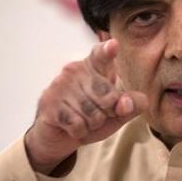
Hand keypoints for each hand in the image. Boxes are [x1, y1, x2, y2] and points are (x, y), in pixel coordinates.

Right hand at [25, 39, 146, 174]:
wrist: (60, 135)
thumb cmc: (92, 118)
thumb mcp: (118, 113)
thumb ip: (132, 105)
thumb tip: (124, 103)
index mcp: (95, 66)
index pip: (101, 55)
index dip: (107, 50)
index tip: (113, 45)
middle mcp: (76, 70)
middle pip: (108, 97)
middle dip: (107, 113)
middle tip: (95, 113)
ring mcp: (60, 84)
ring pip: (93, 114)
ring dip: (92, 125)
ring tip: (81, 119)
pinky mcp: (49, 102)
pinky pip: (77, 124)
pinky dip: (79, 132)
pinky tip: (71, 126)